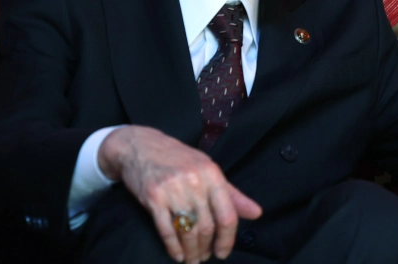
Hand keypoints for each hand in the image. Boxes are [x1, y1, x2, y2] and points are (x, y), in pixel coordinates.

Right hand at [98, 125, 262, 262]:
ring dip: (191, 251)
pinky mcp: (153, 197)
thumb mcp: (208, 169)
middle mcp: (195, 182)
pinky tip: (177, 255)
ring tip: (192, 259)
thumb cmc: (179, 158)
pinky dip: (173, 247)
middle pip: (207, 226)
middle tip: (204, 257)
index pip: (227, 214)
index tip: (223, 252)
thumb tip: (256, 213)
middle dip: (207, 247)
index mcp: (212, 174)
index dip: (227, 239)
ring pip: (188, 230)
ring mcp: (173, 190)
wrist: (141, 146)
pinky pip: (166, 230)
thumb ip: (232, 194)